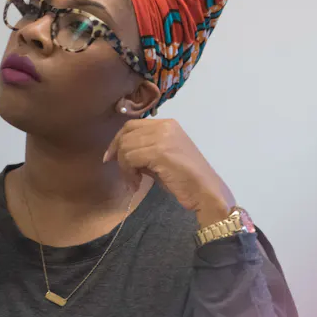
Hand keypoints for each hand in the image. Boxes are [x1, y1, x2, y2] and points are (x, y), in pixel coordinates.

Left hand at [102, 118, 235, 227]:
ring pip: (126, 147)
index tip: (111, 158)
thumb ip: (144, 150)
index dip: (117, 141)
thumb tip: (121, 154)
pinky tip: (137, 184)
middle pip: (126, 134)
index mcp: (168, 124)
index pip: (132, 125)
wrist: (205, 192)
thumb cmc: (186, 180)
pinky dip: (128, 173)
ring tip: (134, 182)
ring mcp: (163, 137)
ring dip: (124, 168)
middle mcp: (165, 126)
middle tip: (125, 175)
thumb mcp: (162, 158)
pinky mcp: (160, 151)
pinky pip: (130, 158)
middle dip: (118, 155)